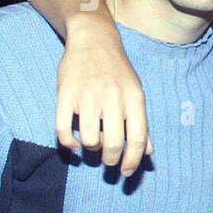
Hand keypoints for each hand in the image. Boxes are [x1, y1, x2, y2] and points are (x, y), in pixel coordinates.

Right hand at [57, 22, 152, 175]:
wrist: (93, 40)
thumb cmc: (118, 71)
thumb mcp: (136, 93)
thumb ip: (142, 123)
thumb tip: (148, 152)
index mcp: (134, 98)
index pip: (137, 138)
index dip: (133, 160)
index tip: (127, 173)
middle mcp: (112, 97)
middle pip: (113, 143)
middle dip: (111, 159)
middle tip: (109, 160)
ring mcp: (87, 95)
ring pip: (89, 139)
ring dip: (91, 148)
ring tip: (93, 142)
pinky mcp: (65, 94)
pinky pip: (63, 129)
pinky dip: (68, 143)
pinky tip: (74, 145)